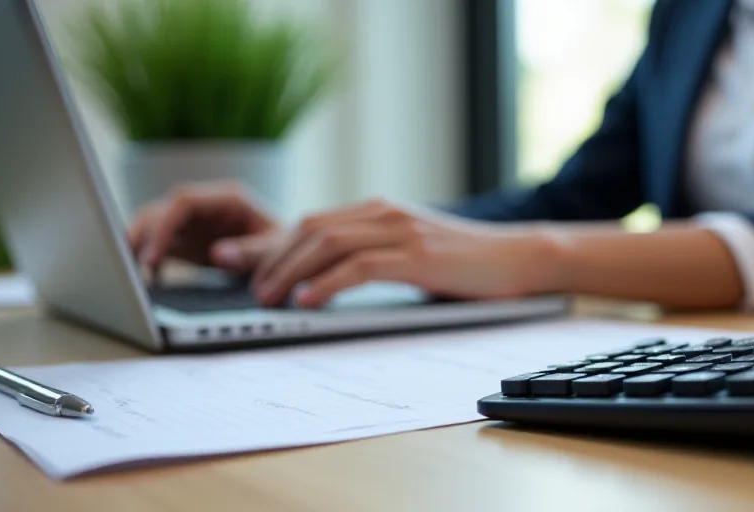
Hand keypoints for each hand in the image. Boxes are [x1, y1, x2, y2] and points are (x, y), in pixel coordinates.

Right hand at [127, 181, 280, 271]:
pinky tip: (147, 281)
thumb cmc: (289, 249)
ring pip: (154, 224)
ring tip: (129, 273)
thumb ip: (252, 252)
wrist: (292, 258)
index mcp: (229, 199)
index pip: (184, 201)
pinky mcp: (187, 240)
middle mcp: (207, 206)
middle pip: (162, 210)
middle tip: (129, 266)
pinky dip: (148, 259)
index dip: (164, 225)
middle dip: (142, 234)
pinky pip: (158, 245)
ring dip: (139, 245)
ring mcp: (195, 222)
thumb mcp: (277, 250)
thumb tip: (219, 254)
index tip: (153, 255)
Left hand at [250, 199, 566, 306]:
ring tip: (269, 298)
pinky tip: (308, 301)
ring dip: (291, 272)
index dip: (268, 240)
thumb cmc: (465, 262)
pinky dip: (328, 283)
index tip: (234, 259)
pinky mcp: (419, 255)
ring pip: (327, 243)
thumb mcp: (411, 251)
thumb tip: (326, 280)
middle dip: (268, 256)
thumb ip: (373, 255)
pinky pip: (360, 266)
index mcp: (378, 211)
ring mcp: (402, 231)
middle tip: (243, 285)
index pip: (311, 222)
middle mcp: (384, 214)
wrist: (519, 257)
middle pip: (309, 228)